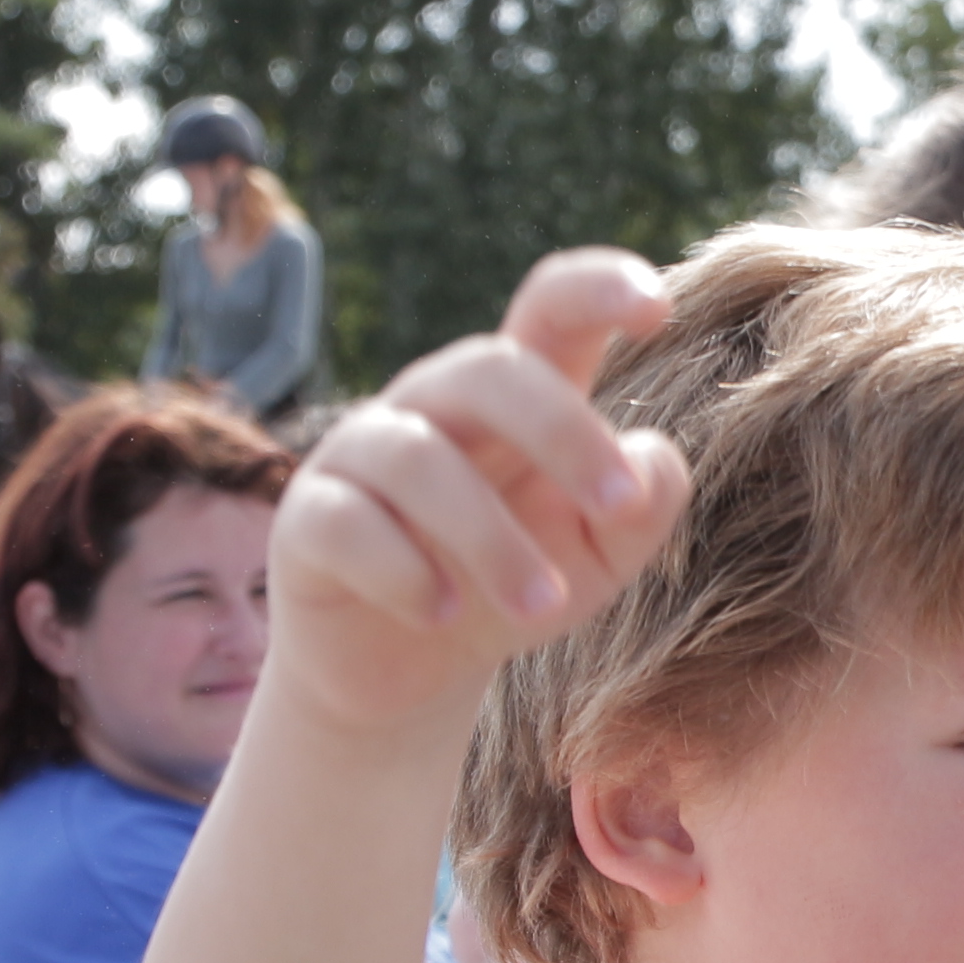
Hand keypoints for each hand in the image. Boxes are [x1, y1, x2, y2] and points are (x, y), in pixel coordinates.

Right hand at [267, 251, 687, 733]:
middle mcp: (435, 406)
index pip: (550, 307)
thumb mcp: (597, 561)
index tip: (657, 310)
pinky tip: (442, 613)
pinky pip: (345, 522)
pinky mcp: (306, 519)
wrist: (408, 673)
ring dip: (492, 537)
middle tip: (621, 505)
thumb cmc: (514, 588)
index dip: (598, 289)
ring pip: (418, 459)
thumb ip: (641, 512)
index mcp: (516, 399)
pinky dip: (401, 571)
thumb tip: (653, 459)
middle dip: (562, 430)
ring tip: (543, 608)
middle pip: (489, 369)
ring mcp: (361, 454)